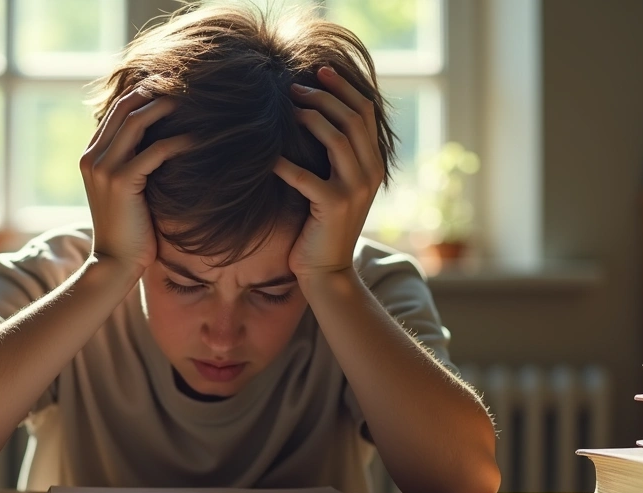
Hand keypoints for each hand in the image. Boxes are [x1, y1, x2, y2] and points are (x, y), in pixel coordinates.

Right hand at [80, 88, 192, 273]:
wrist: (114, 263)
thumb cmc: (128, 230)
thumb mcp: (126, 191)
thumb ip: (133, 165)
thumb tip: (161, 143)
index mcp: (91, 156)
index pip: (116, 110)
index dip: (144, 93)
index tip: (173, 86)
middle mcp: (92, 157)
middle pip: (125, 107)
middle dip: (155, 91)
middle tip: (186, 85)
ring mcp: (104, 168)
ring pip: (137, 122)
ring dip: (166, 108)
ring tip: (194, 103)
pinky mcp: (122, 182)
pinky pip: (154, 151)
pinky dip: (178, 142)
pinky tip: (199, 140)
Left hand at [275, 66, 384, 278]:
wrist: (328, 271)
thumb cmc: (321, 226)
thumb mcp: (336, 186)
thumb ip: (335, 156)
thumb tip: (312, 115)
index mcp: (374, 163)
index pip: (365, 112)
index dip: (343, 87)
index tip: (319, 71)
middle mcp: (370, 173)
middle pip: (353, 118)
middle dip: (323, 96)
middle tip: (295, 88)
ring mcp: (355, 189)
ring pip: (337, 138)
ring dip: (309, 117)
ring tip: (287, 109)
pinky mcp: (333, 206)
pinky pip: (306, 176)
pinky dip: (285, 163)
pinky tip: (268, 156)